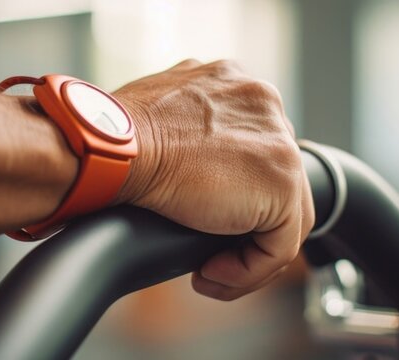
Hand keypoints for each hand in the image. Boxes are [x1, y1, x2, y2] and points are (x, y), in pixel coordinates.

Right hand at [113, 59, 314, 300]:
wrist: (113, 148)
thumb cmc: (113, 139)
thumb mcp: (155, 119)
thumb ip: (181, 129)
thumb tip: (176, 162)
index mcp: (232, 82)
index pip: (254, 145)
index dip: (232, 191)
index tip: (198, 215)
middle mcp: (263, 101)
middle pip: (274, 178)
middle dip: (244, 223)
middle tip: (210, 251)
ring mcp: (279, 141)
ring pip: (284, 216)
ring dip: (247, 255)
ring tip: (209, 270)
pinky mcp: (282, 183)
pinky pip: (279, 245)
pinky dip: (247, 271)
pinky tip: (210, 273)